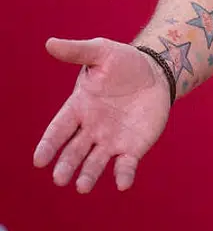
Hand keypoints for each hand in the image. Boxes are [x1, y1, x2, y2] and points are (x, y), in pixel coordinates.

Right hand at [33, 38, 170, 192]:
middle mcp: (91, 129)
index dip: (48, 145)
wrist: (157, 72)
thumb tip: (50, 43)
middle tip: (60, 179)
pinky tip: (123, 183)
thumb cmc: (124, 62)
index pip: (58, 129)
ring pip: (95, 162)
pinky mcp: (133, 146)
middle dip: (66, 165)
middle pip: (74, 151)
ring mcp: (111, 139)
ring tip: (82, 187)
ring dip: (89, 175)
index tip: (38, 160)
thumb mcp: (102, 52)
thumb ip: (78, 51)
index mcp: (79, 107)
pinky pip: (126, 164)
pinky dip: (124, 174)